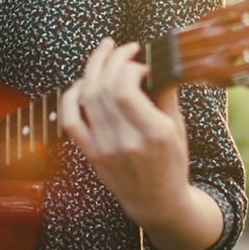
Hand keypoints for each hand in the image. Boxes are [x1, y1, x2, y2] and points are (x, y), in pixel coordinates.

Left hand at [59, 38, 223, 249]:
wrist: (156, 201)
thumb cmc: (171, 162)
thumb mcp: (178, 128)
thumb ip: (166, 94)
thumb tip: (158, 62)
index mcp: (153, 133)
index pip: (126, 89)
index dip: (128, 66)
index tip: (141, 62)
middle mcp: (126, 141)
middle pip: (104, 88)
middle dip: (111, 59)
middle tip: (121, 48)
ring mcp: (105, 148)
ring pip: (87, 98)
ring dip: (93, 69)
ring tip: (104, 53)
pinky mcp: (92, 154)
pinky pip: (71, 121)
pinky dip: (70, 97)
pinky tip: (81, 83)